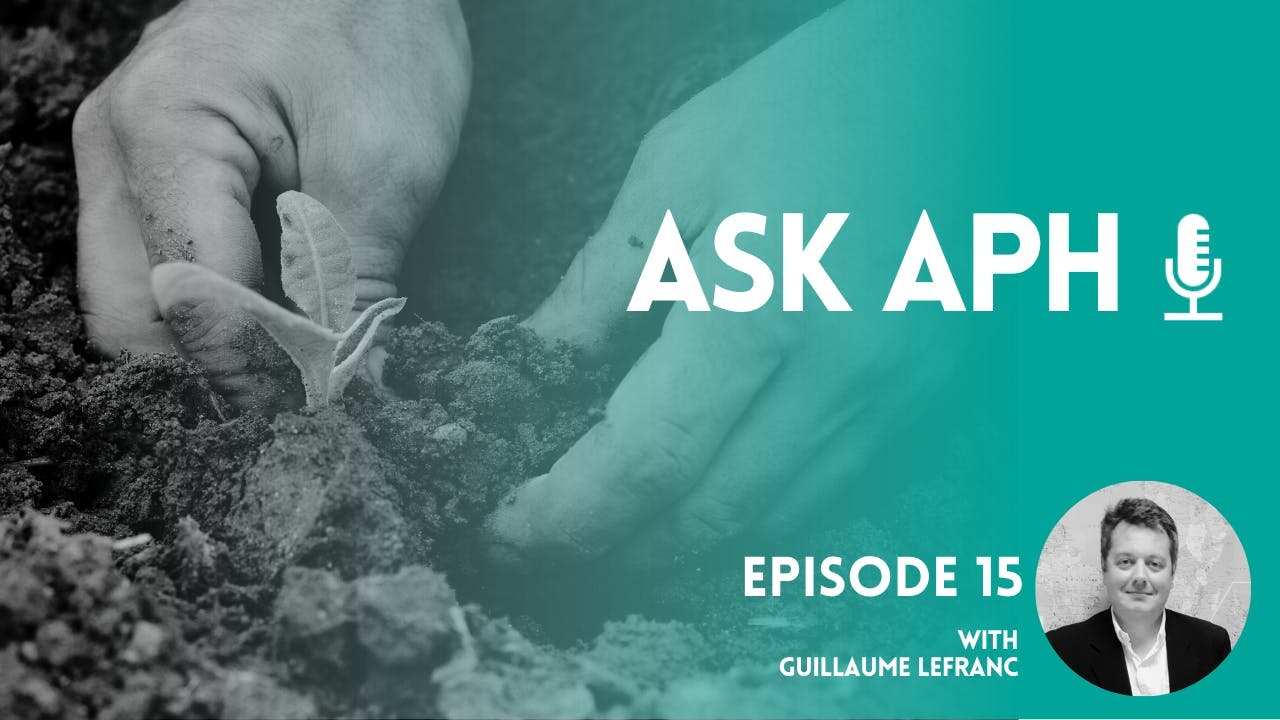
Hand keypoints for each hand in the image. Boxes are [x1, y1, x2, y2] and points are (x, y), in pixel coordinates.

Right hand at [74, 0, 469, 409]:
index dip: (254, 371)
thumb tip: (343, 386)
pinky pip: (160, 265)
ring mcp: (121, 157)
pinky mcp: (149, 169)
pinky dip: (218, 304)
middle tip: (307, 397)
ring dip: (216, 343)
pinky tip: (282, 311)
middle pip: (134, 315)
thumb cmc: (377, 34)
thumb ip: (353, 283)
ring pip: (138, 301)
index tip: (319, 409)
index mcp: (164, 130)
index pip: (189, 297)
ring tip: (301, 356)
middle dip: (218, 371)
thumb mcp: (386, 165)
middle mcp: (115, 146)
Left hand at [488, 2, 960, 568]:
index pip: (649, 459)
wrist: (978, 74)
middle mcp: (845, 376)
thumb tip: (534, 362)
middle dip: (618, 545)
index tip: (512, 528)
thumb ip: (603, 280)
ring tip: (618, 518)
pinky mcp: (939, 395)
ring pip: (777, 520)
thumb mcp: (685, 163)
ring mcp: (905, 396)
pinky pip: (835, 489)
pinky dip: (759, 508)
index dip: (570, 514)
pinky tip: (710, 481)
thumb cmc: (823, 95)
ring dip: (685, 539)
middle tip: (551, 536)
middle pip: (712, 514)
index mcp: (766, 307)